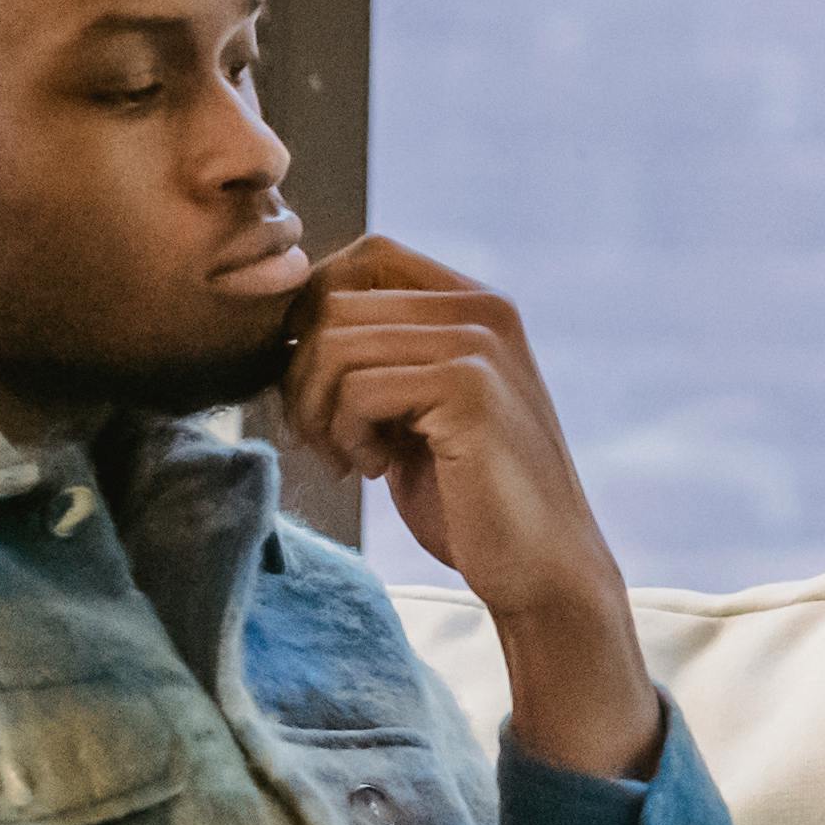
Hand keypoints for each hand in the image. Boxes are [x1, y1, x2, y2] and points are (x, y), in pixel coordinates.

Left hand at [284, 231, 661, 775]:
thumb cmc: (469, 497)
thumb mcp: (416, 408)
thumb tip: (284, 323)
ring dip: (319, 409)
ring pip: (336, 342)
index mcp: (476, 304)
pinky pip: (358, 388)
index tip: (315, 387)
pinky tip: (379, 470)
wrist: (540, 568)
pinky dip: (347, 435)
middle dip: (303, 374)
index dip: (317, 311)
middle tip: (321, 438)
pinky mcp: (470, 391)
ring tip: (350, 457)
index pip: (368, 255)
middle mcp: (484, 310)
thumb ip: (377, 356)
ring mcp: (481, 346)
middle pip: (337, 299)